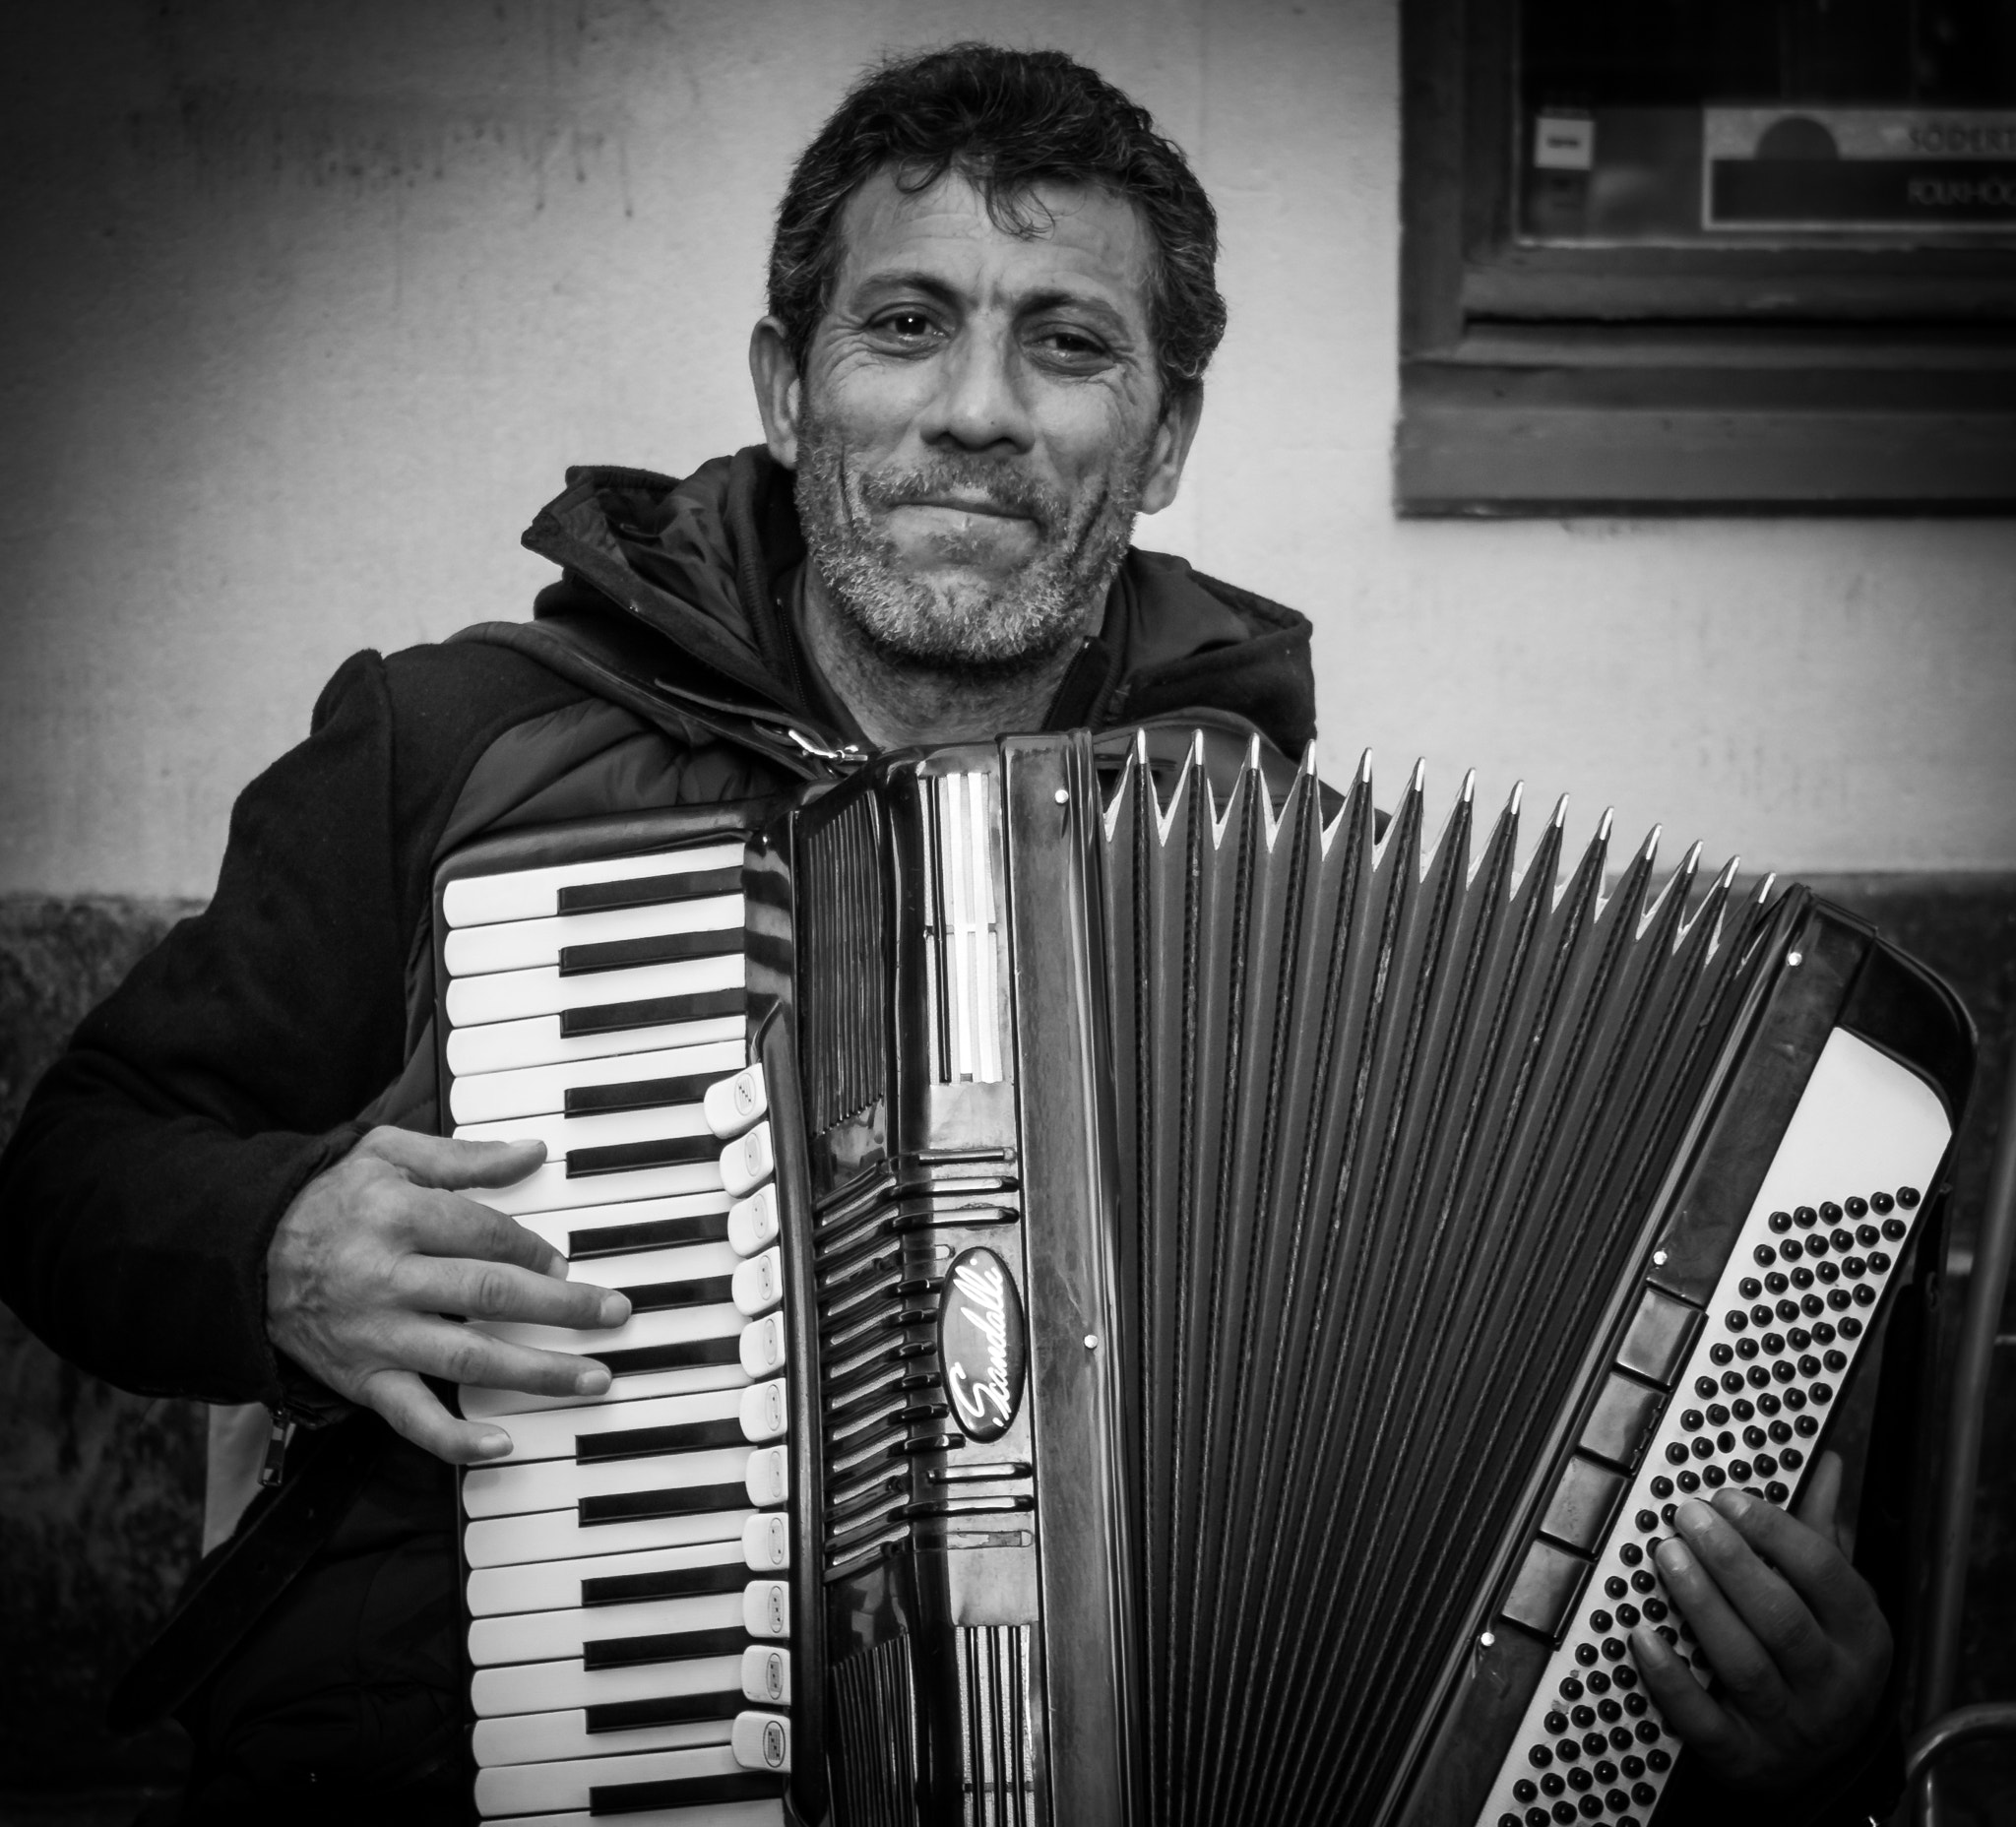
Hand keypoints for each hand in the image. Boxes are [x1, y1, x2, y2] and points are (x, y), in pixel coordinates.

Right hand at [265, 1126, 629, 1464]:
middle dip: (563, 1308)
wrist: (242, 1254)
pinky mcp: (361, 1379)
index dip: (537, 1250)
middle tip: (614, 1314)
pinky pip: (411, 1418)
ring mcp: (377, 1334)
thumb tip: (532, 1153)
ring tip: (592, 1379)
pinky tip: (502, 1446)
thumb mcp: (388, 1154)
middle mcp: (391, 1278)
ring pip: (468, 1357)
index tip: (567, 1264)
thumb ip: (463, 1157)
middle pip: (492, 1294)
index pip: (488, 1235)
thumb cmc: (328, 1199)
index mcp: (400, 1216)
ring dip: (537, 1373)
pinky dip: (456, 1439)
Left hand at [1628, 1453, 1889, 1789]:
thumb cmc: (1823, 1659)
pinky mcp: (1744, 1759)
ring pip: (1744, 1664)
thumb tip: (1826, 1463)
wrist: (1823, 1766)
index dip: (1774, 1529)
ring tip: (1665, 1556)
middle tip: (1686, 1516)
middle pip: (1780, 1618)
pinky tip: (1642, 1636)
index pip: (1824, 1573)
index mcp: (1861, 1635)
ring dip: (1701, 1606)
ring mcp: (1790, 1726)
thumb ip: (1823, 1535)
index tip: (1726, 1495)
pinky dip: (1671, 1680)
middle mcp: (1833, 1684)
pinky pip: (1705, 1721)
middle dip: (1730, 1562)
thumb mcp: (1837, 1603)